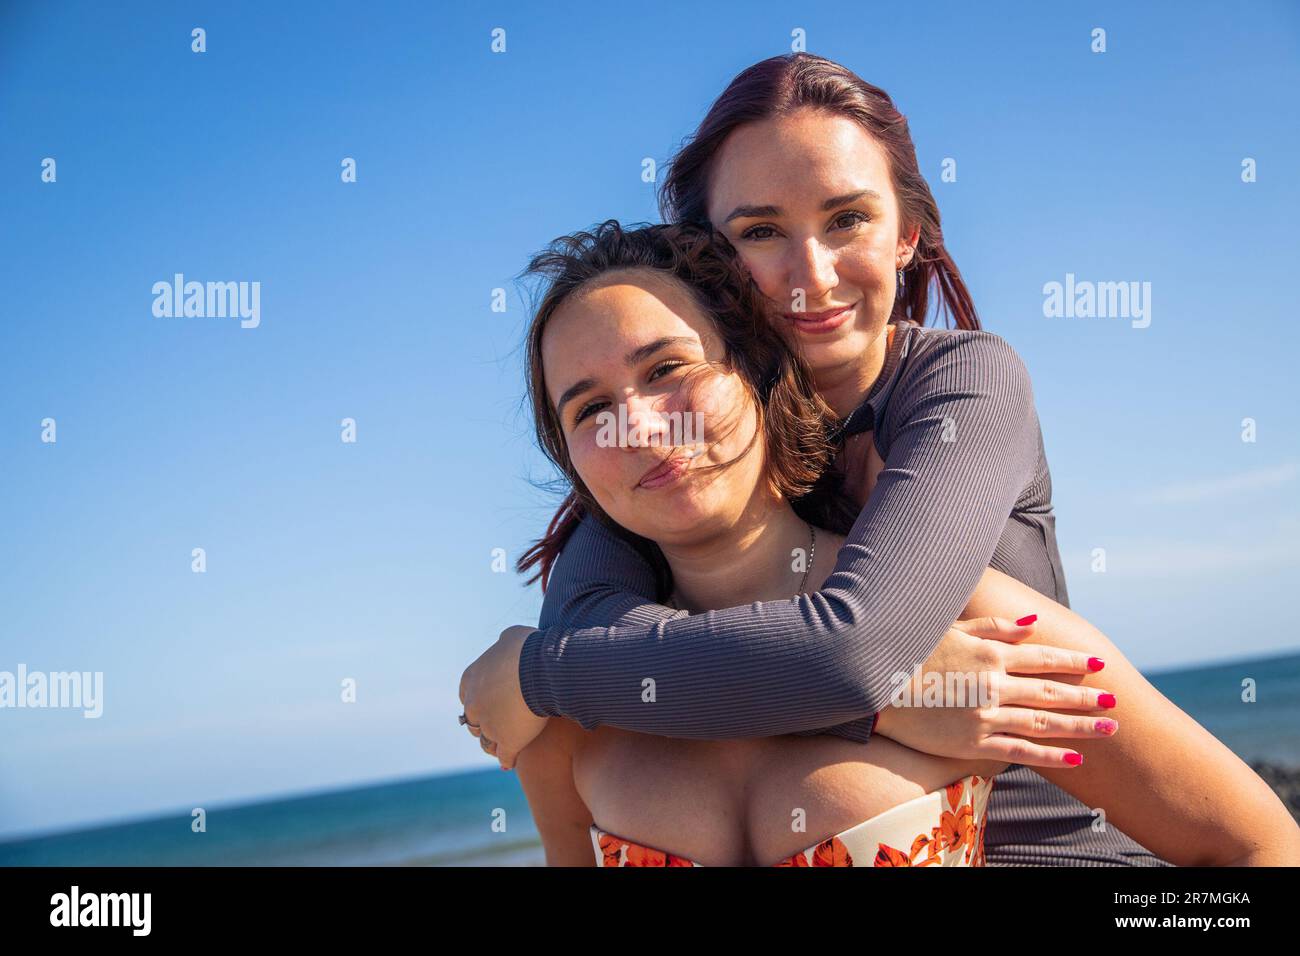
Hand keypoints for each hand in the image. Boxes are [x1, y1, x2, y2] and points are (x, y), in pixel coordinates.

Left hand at [459, 625, 549, 770]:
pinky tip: (511, 762)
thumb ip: (505, 644)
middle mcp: (474, 705)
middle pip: (472, 721)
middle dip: (482, 724)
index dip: (478, 700)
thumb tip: (507, 644)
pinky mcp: (508, 741)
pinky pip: (505, 756)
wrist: (539, 669)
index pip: (466, 695)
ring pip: (485, 741)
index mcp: (471, 679)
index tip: (487, 703)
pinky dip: (508, 759)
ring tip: (500, 747)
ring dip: (492, 744)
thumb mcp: (511, 637)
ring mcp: (489, 725)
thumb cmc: (527, 648)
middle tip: (495, 726)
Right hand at [872, 616, 1117, 767]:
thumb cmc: (910, 653)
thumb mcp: (951, 630)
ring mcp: (986, 717)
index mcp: (990, 656)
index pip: (1043, 659)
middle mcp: (994, 686)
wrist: (873, 687)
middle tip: (1114, 701)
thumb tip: (1034, 625)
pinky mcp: (973, 744)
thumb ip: (995, 628)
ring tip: (1108, 729)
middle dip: (1086, 696)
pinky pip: (1020, 752)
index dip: (1073, 662)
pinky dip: (1050, 756)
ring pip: (1044, 724)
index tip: (1098, 664)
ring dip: (1080, 726)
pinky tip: (1075, 759)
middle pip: (1051, 692)